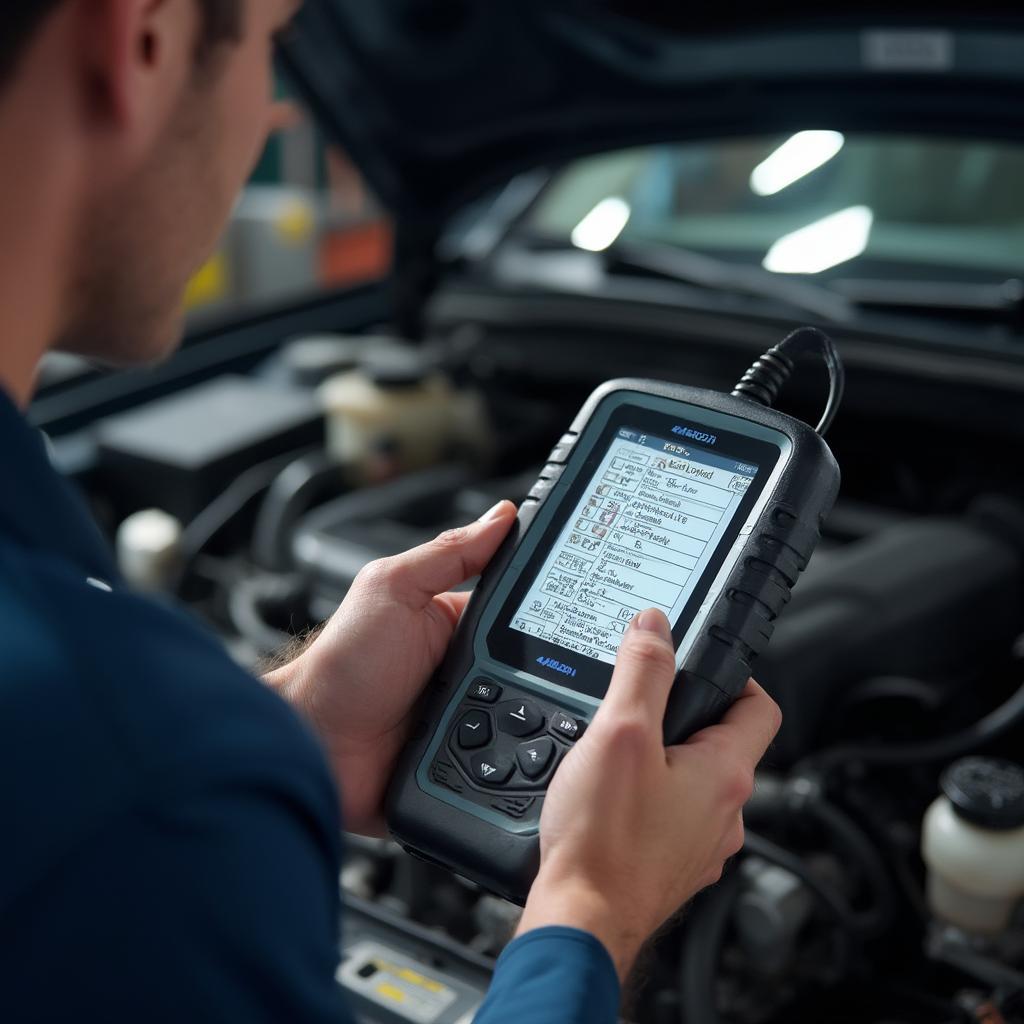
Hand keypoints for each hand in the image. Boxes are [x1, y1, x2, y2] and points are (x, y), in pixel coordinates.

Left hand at [266, 500, 517, 835]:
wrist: (315, 744)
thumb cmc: (343, 665)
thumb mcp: (393, 589)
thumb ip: (448, 554)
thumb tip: (501, 516)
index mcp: (456, 622)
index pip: (519, 609)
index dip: (547, 608)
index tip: (580, 609)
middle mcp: (470, 669)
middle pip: (534, 668)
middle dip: (541, 673)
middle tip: (532, 674)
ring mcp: (472, 717)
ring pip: (532, 717)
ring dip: (532, 719)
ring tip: (516, 714)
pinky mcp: (470, 762)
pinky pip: (510, 760)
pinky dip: (517, 759)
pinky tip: (518, 754)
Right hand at [516, 608, 780, 979]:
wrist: (581, 920)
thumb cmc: (605, 841)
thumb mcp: (620, 733)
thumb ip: (642, 672)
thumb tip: (655, 626)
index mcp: (726, 774)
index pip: (760, 705)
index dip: (735, 675)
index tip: (700, 663)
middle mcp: (725, 813)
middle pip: (722, 742)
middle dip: (684, 716)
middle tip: (639, 704)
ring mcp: (700, 844)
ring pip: (693, 781)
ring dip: (663, 759)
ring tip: (617, 751)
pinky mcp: (671, 864)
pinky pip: (671, 815)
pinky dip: (648, 797)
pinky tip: (610, 797)